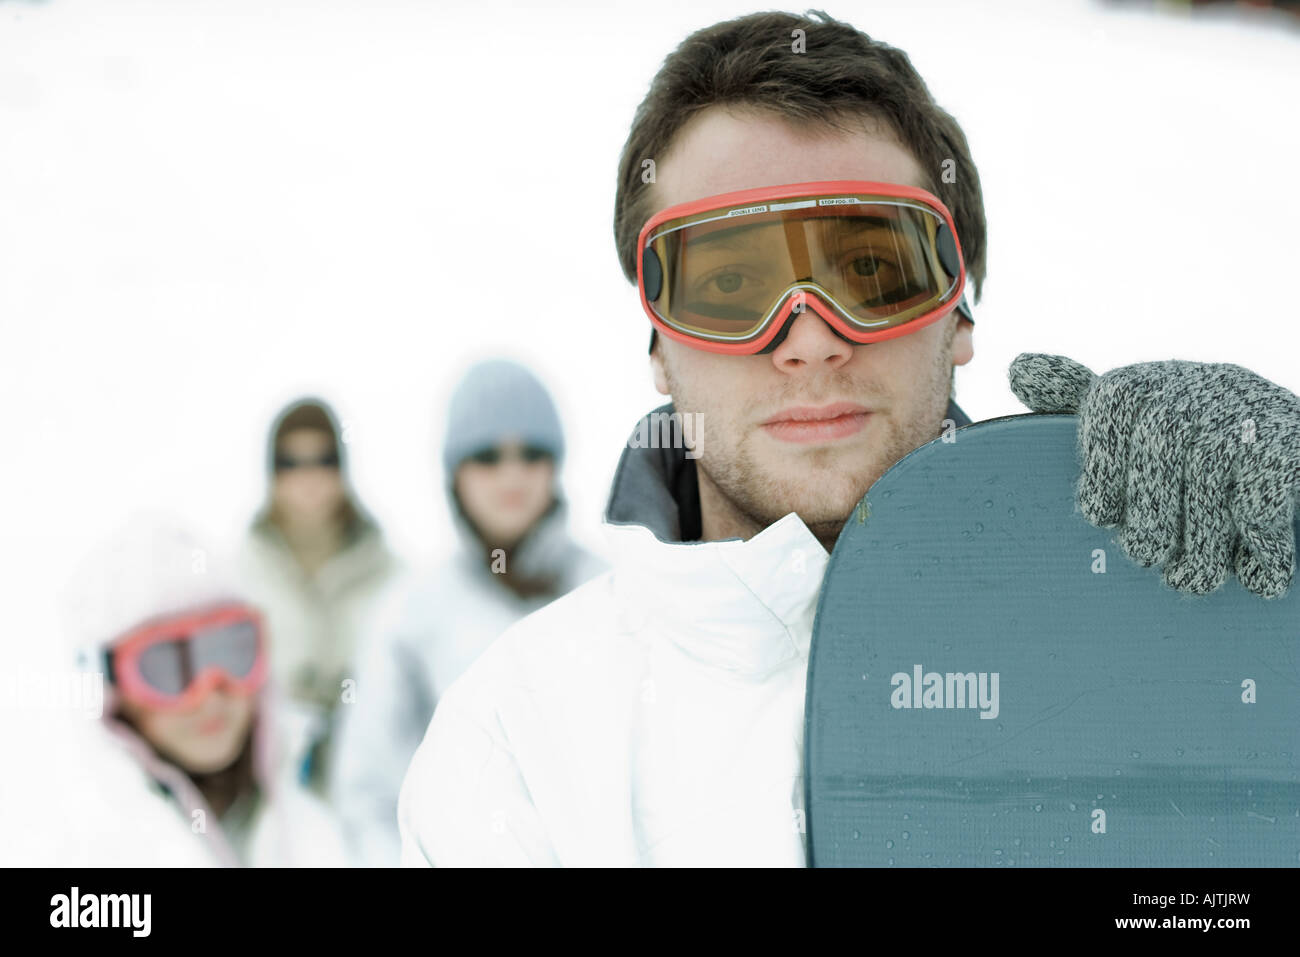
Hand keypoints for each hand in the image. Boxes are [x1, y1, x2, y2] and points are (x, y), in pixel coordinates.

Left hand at [1008, 353, 1299, 598]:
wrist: (1293, 457)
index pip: (1106, 416)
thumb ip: (1076, 398)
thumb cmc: (1201, 452)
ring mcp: (1246, 411)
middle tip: (1152, 559)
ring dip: (1202, 548)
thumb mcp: (1134, 422)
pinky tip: (1257, 575)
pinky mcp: (1288, 445)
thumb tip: (1017, 367)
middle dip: (1150, 522)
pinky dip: (1257, 548)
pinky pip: (1259, 504)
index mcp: (1143, 385)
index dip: (1103, 476)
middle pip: (1157, 454)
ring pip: (1208, 484)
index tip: (1104, 515)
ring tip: (1195, 579)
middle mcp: (1195, 385)